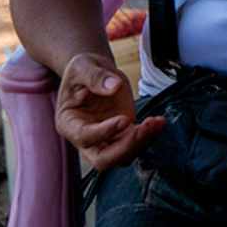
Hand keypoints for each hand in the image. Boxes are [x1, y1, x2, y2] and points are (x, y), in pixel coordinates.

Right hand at [54, 52, 165, 171]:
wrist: (95, 72)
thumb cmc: (83, 70)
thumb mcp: (83, 66)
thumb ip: (95, 77)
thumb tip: (113, 87)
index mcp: (68, 123)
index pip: (84, 137)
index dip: (104, 132)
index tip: (124, 119)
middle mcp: (85, 138)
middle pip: (102, 160)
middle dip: (125, 148)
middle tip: (144, 129)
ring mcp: (105, 139)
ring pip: (122, 157)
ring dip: (141, 143)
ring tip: (156, 122)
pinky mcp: (122, 134)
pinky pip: (135, 145)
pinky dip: (148, 136)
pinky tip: (158, 121)